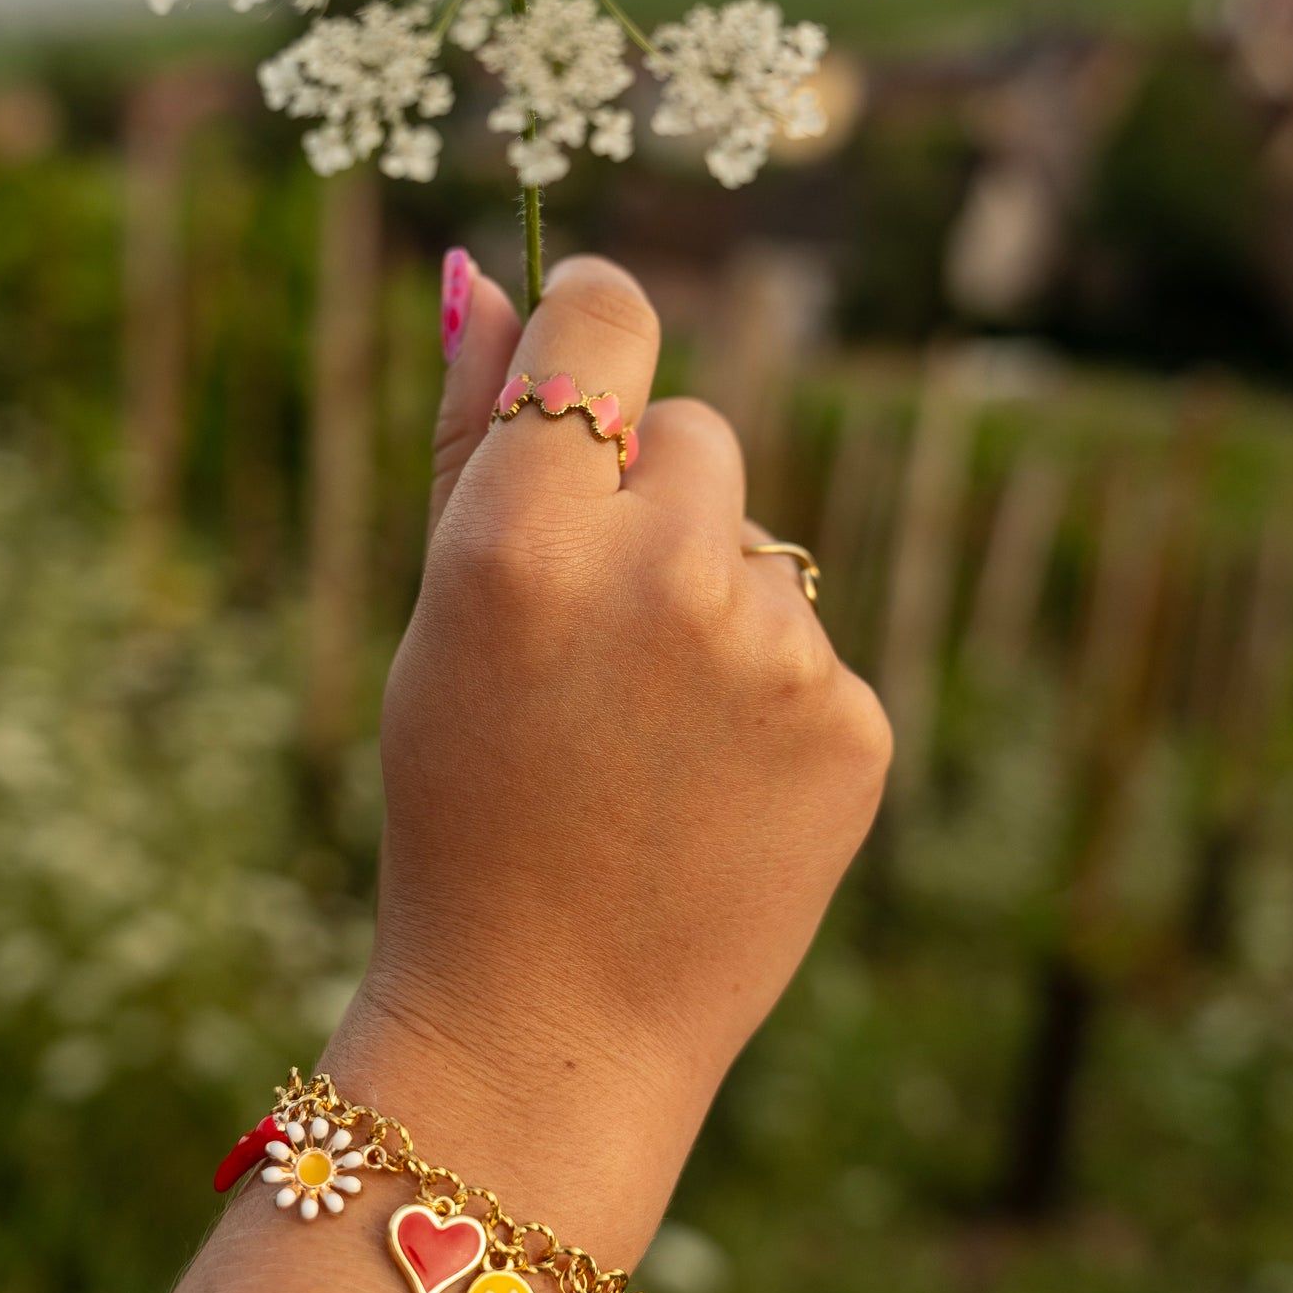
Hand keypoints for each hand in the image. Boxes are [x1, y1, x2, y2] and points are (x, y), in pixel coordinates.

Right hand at [350, 254, 890, 1188]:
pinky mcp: (855, 725)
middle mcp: (662, 577)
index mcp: (525, 540)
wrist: (552, 1018)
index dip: (596, 320)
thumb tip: (487, 273)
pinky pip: (812, 643)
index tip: (592, 349)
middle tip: (594, 634)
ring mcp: (776, 654)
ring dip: (712, 602)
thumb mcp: (437, 618)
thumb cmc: (464, 806)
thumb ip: (470, 432)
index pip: (606, 320)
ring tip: (647, 737)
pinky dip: (769, 693)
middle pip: (701, 430)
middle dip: (651, 499)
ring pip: (762, 544)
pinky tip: (709, 783)